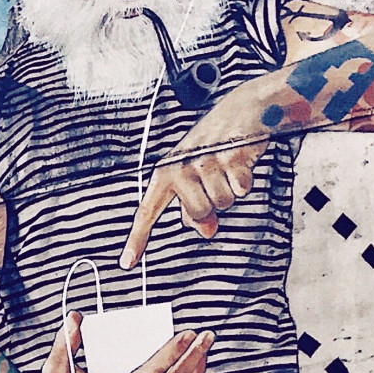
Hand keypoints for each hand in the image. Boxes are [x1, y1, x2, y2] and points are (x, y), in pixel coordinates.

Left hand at [120, 91, 269, 258]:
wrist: (243, 109)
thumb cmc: (215, 147)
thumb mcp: (197, 178)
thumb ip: (195, 210)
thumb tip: (206, 231)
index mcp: (167, 172)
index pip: (148, 210)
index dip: (138, 238)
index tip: (127, 262)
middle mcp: (182, 166)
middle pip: (198, 213)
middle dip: (213, 205)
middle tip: (216, 181)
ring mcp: (206, 160)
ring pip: (222, 203)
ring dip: (230, 191)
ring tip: (228, 169)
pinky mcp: (232, 155)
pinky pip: (241, 189)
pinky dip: (246, 181)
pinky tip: (242, 164)